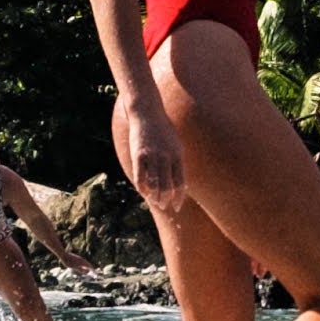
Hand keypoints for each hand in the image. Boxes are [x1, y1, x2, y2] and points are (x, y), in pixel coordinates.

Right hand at [116, 93, 184, 212]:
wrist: (148, 114)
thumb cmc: (163, 131)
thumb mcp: (176, 145)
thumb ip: (177, 163)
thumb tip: (180, 183)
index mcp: (178, 155)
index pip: (181, 182)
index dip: (179, 197)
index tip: (177, 206)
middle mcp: (166, 157)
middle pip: (167, 186)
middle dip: (166, 200)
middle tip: (164, 206)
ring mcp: (152, 156)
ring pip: (154, 184)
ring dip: (154, 196)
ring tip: (153, 201)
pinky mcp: (138, 155)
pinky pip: (140, 177)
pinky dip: (142, 188)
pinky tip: (143, 191)